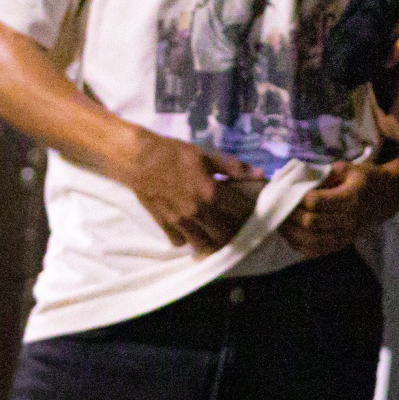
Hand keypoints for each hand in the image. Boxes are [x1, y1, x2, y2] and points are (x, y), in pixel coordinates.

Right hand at [116, 131, 258, 252]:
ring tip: (218, 234)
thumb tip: (260, 174)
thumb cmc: (174, 154)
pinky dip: (188, 239)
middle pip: (225, 236)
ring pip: (204, 245)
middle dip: (236, 233)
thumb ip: (233, 167)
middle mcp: (198, 212)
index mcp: (212, 193)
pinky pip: (181, 242)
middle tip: (238, 226)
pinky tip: (193, 230)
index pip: (241, 212)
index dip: (252, 214)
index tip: (256, 213)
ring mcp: (180, 221)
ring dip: (214, 242)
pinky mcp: (164, 225)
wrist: (138, 159)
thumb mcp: (207, 155)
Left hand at [279, 154, 398, 256]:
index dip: (299, 198)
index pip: (315, 202)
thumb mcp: (352, 168)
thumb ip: (328, 171)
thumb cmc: (366, 179)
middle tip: (281, 207)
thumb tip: (301, 177)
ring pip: (311, 239)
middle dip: (292, 215)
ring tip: (281, 223)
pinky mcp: (344, 243)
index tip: (291, 192)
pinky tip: (291, 237)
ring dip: (292, 233)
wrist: (387, 197)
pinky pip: (318, 251)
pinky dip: (301, 246)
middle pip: (311, 222)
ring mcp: (346, 234)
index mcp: (350, 197)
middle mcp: (349, 218)